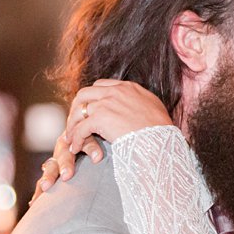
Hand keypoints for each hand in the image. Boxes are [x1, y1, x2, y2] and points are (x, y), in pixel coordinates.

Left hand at [32, 80, 171, 200]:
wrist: (160, 140)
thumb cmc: (162, 130)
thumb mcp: (154, 107)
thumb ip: (142, 102)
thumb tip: (141, 106)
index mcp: (127, 87)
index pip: (101, 85)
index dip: (92, 98)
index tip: (89, 110)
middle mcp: (115, 91)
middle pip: (84, 93)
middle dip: (76, 108)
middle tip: (74, 122)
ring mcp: (106, 103)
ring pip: (79, 110)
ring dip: (73, 124)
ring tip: (71, 138)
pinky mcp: (100, 118)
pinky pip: (81, 127)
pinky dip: (76, 138)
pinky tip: (76, 148)